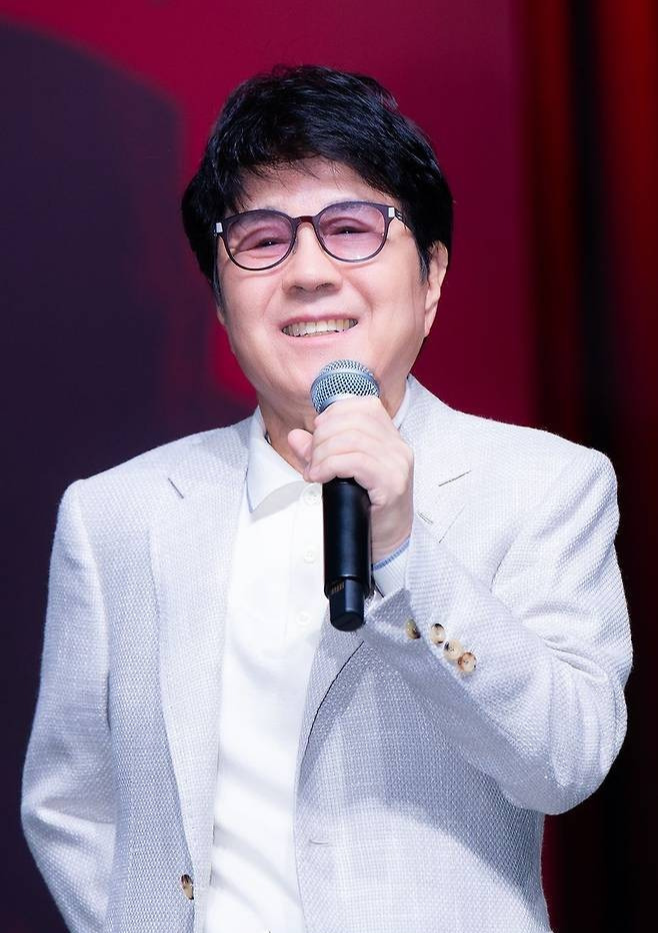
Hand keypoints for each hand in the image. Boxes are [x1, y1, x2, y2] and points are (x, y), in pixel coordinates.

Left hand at [288, 396, 413, 563]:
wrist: (388, 540)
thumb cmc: (366, 505)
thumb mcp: (341, 472)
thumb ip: (318, 452)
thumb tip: (295, 436)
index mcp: (391, 437)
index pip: (365, 405)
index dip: (334, 413)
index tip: (317, 432)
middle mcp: (398, 446)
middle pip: (353, 421)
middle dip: (322, 437)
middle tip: (312, 459)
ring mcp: (397, 464)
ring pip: (351, 440)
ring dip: (322, 454)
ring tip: (314, 471)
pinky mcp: (391, 483)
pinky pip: (355, 461)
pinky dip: (330, 466)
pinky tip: (320, 477)